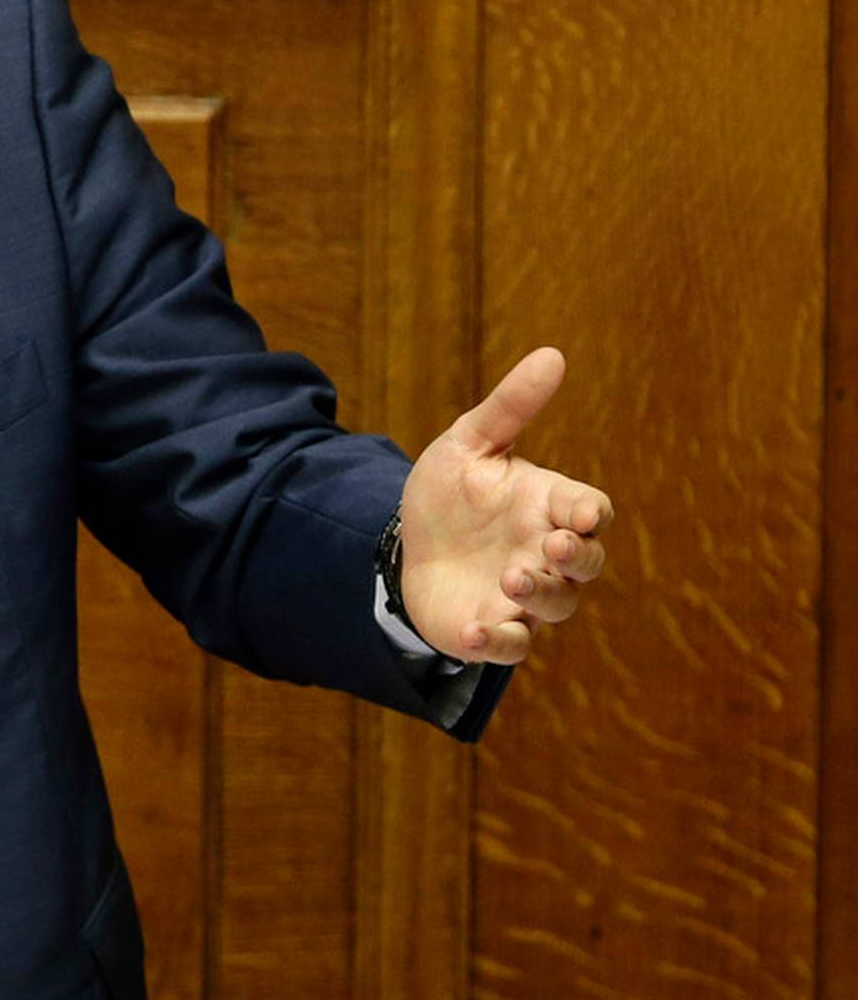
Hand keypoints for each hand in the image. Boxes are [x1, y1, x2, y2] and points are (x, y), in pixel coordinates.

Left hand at [396, 345, 612, 664]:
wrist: (407, 542)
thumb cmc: (450, 493)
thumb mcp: (470, 443)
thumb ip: (510, 406)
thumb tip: (553, 354)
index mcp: (548, 505)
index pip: (590, 510)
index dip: (591, 514)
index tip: (579, 514)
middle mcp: (546, 553)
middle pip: (587, 562)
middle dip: (576, 557)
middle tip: (552, 546)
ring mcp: (524, 595)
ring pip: (558, 605)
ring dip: (541, 595)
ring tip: (511, 577)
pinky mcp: (493, 628)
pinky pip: (512, 645)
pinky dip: (499, 642)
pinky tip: (476, 631)